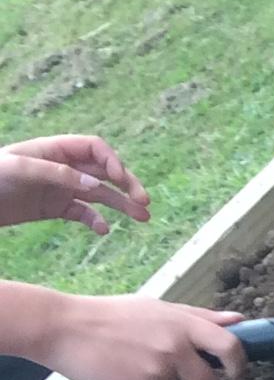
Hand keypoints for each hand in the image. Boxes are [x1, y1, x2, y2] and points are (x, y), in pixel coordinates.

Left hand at [0, 137, 148, 233]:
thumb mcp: (21, 170)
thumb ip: (58, 174)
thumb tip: (96, 184)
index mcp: (56, 150)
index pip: (95, 149)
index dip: (112, 161)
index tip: (119, 178)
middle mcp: (63, 167)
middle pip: (105, 172)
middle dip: (127, 185)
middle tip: (145, 201)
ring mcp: (61, 188)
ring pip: (101, 194)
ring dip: (122, 205)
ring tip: (144, 218)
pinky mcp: (55, 208)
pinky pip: (83, 213)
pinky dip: (95, 221)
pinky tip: (102, 230)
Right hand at [17, 290, 246, 379]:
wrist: (64, 328)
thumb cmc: (111, 315)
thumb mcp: (157, 308)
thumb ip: (200, 317)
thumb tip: (239, 321)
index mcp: (183, 325)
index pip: (231, 347)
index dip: (240, 365)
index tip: (238, 375)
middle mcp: (175, 349)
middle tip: (186, 378)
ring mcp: (157, 372)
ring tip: (141, 366)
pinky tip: (125, 374)